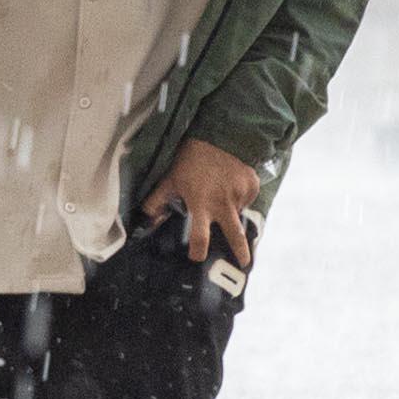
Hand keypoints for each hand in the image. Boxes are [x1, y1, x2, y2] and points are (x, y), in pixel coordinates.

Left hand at [139, 138, 262, 269]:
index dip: (198, 252)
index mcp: (202, 205)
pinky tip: (229, 182)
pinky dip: (238, 195)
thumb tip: (146, 220)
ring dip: (232, 211)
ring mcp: (240, 196)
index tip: (196, 257)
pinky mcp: (252, 187)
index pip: (200, 239)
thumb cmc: (191, 159)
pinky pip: (246, 198)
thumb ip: (157, 201)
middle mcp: (223, 205)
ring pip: (238, 213)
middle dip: (241, 253)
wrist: (222, 134)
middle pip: (235, 237)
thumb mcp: (170, 179)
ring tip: (223, 196)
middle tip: (243, 264)